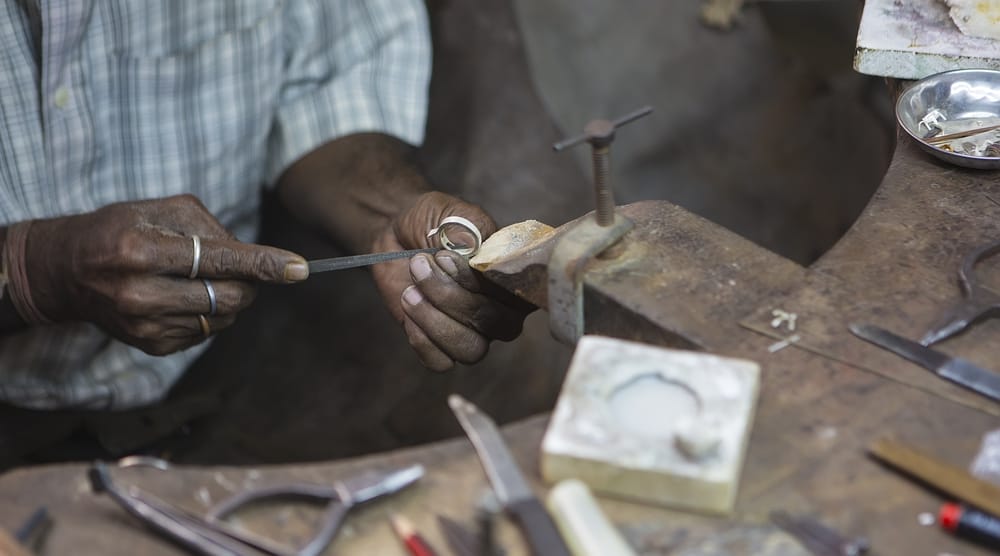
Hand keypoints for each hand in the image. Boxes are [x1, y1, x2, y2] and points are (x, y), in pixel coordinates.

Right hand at [25, 195, 307, 354]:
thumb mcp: (159, 210)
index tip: (300, 269)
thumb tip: (254, 257)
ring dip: (229, 298)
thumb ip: (211, 228)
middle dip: (250, 282)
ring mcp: (145, 326)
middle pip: (230, 297)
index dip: (265, 265)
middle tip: (243, 269)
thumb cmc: (119, 230)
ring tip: (199, 279)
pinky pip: (207, 333)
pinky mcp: (151, 346)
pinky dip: (209, 313)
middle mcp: (141, 293)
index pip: (220, 260)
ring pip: (224, 318)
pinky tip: (182, 297)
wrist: (65, 271)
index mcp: (142, 251)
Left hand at [371, 192, 531, 369]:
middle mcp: (502, 310)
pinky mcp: (442, 345)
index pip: (515, 296)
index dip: (479, 283)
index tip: (445, 257)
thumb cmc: (434, 221)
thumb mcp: (453, 213)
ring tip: (410, 290)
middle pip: (493, 325)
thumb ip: (468, 230)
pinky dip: (421, 339)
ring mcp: (474, 331)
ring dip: (434, 320)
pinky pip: (441, 362)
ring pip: (470, 350)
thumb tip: (470, 250)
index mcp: (515, 278)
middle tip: (419, 264)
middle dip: (450, 297)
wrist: (398, 233)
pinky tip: (409, 308)